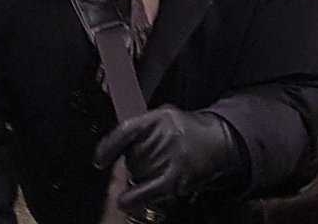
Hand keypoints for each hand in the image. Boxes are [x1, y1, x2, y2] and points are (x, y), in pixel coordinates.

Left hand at [94, 108, 241, 210]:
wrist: (218, 141)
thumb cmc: (189, 129)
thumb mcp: (165, 116)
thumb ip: (143, 127)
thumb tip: (117, 143)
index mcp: (159, 117)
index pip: (126, 130)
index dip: (110, 146)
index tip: (100, 159)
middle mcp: (164, 135)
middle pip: (131, 158)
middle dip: (134, 164)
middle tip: (148, 162)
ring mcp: (170, 157)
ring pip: (138, 174)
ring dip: (141, 178)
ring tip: (157, 172)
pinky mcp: (175, 177)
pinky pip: (147, 191)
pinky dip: (134, 198)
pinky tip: (125, 201)